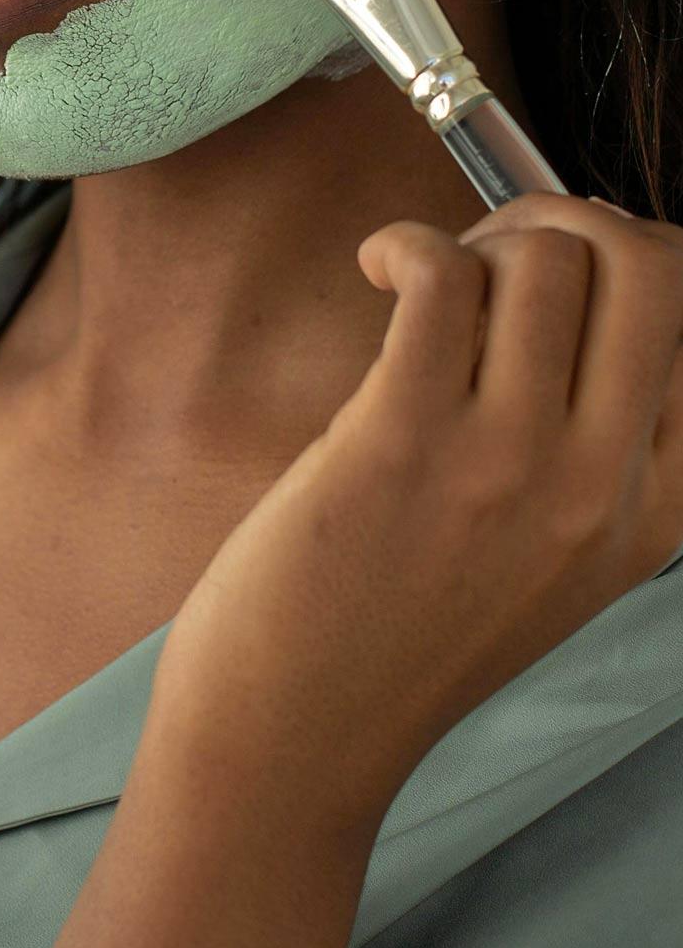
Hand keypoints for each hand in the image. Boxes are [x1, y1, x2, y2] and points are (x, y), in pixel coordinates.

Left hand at [152, 192, 682, 831]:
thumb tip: (590, 270)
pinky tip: (380, 268)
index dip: (636, 260)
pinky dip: (408, 245)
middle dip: (573, 219)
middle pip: (651, 267)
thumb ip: (600, 441)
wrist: (301, 728)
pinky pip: (444, 276)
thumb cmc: (411, 621)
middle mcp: (600, 485)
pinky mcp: (402, 440)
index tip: (570, 268)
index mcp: (654, 509)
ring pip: (545, 258)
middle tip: (500, 251)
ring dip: (480, 239)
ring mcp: (507, 464)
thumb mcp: (560, 554)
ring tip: (428, 285)